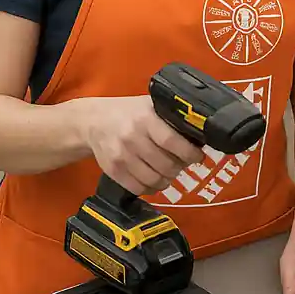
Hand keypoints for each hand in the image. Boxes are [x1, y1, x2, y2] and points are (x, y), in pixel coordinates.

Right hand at [82, 95, 205, 196]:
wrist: (93, 121)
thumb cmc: (129, 112)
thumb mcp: (150, 105)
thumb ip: (171, 117)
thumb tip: (200, 132)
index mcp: (146, 119)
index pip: (171, 141)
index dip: (189, 153)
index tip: (198, 157)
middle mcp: (132, 138)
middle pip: (165, 164)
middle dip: (179, 168)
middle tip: (183, 165)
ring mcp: (121, 156)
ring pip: (153, 179)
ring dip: (167, 180)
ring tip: (169, 173)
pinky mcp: (112, 170)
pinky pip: (138, 188)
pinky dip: (150, 188)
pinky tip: (154, 179)